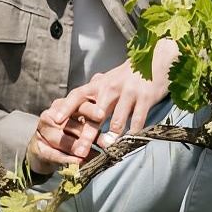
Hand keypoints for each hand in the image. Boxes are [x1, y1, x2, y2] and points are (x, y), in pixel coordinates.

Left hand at [25, 39, 178, 173]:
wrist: (157, 58)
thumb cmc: (130, 73)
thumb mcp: (110, 79)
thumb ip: (96, 92)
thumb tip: (78, 104)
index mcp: (100, 84)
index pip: (78, 95)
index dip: (66, 107)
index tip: (54, 120)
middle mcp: (111, 88)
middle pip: (94, 115)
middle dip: (87, 135)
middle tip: (80, 152)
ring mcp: (129, 93)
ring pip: (116, 121)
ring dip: (111, 138)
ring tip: (106, 151)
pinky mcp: (146, 98)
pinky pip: (137, 121)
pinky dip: (133, 134)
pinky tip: (130, 143)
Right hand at [25, 103, 95, 175]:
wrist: (43, 150)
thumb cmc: (68, 135)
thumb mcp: (80, 127)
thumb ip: (91, 129)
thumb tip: (109, 138)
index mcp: (63, 105)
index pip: (77, 105)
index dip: (90, 110)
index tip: (102, 115)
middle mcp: (50, 114)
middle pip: (70, 124)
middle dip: (85, 134)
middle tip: (98, 141)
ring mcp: (42, 130)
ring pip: (62, 139)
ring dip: (77, 148)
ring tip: (90, 155)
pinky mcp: (38, 147)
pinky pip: (55, 154)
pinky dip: (68, 159)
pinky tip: (78, 162)